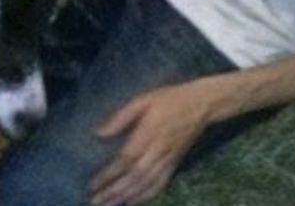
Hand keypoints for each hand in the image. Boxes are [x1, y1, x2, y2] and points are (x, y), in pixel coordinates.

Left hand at [89, 82, 212, 205]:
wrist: (201, 104)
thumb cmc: (169, 99)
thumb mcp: (144, 99)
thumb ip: (122, 117)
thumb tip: (100, 133)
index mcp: (148, 133)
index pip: (125, 160)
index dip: (109, 174)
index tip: (93, 184)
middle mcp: (158, 151)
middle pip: (134, 177)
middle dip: (114, 191)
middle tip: (95, 201)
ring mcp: (168, 160)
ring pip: (146, 184)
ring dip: (127, 197)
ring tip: (109, 205)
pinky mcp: (175, 164)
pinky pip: (160, 184)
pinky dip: (146, 196)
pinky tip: (134, 201)